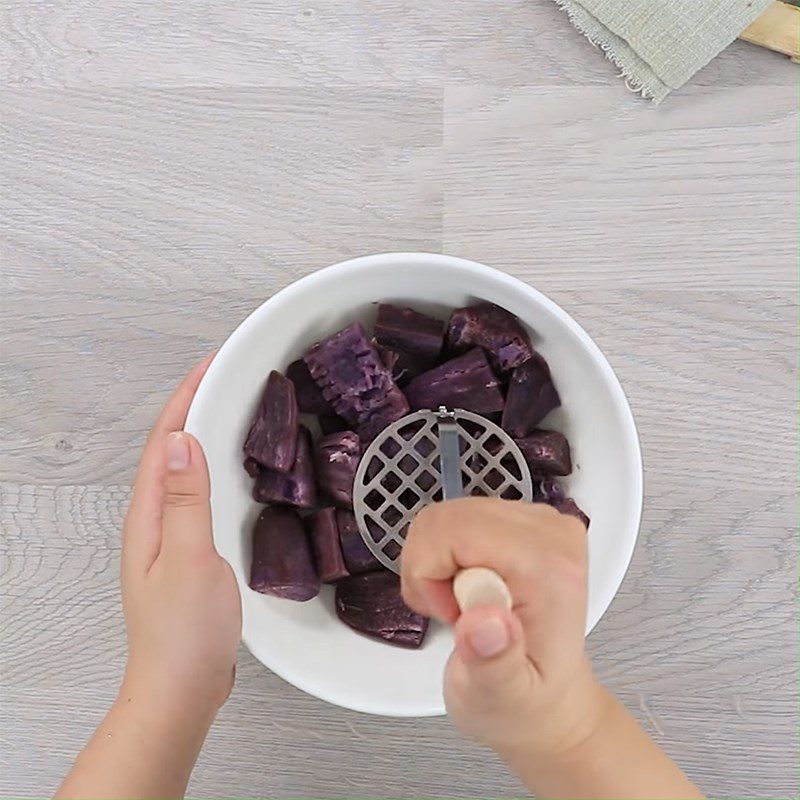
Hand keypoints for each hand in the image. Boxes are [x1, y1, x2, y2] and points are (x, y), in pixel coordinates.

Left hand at [121, 355, 241, 714]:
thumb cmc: (183, 634)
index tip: (211, 365)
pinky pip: (201, 493)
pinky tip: (237, 471)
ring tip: (235, 409)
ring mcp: (171, 535)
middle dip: (195, 405)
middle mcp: (155, 519)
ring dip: (206, 433)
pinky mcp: (191, 550)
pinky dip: (217, 468)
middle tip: (228, 377)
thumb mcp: (190, 558)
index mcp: (149, 514)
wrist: (183, 688)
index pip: (164, 441)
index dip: (185, 397)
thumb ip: (186, 499)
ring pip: (187, 469)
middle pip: (172, 448)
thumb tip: (182, 440)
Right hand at [401, 498, 600, 760]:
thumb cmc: (525, 703)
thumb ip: (495, 663)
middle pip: (445, 519)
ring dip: (433, 564)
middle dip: (429, 569)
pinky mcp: (522, 520)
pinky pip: (453, 519)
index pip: (454, 530)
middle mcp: (550, 531)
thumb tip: (487, 621)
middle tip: (453, 614)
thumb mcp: (503, 700)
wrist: (549, 701)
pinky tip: (465, 590)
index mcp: (550, 565)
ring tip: (459, 607)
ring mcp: (538, 520)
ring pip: (443, 517)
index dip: (432, 575)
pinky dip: (443, 555)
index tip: (455, 617)